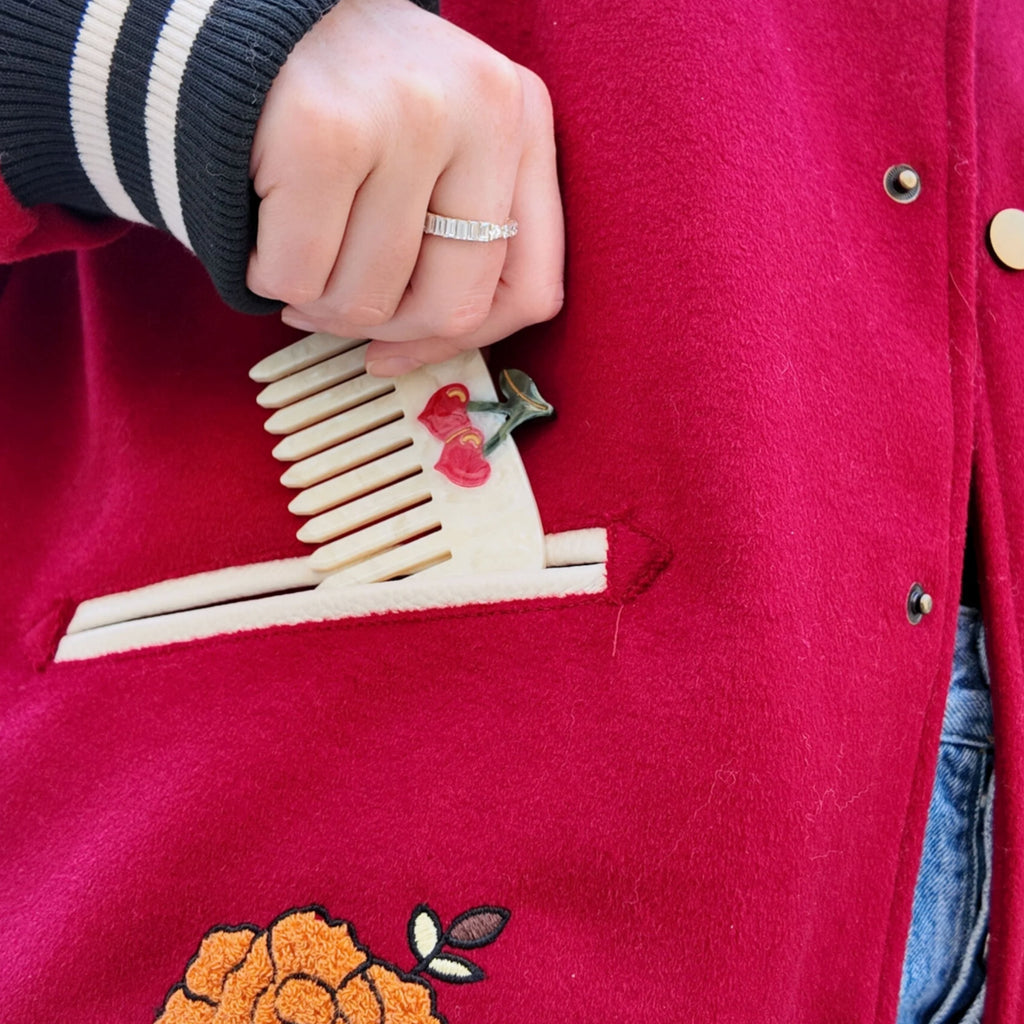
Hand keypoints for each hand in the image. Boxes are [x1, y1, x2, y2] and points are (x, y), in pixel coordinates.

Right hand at [247, 0, 563, 375]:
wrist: (243, 12)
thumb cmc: (348, 101)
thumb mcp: (437, 149)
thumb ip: (457, 243)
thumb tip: (409, 354)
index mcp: (523, 122)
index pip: (532, 289)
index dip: (462, 340)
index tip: (400, 346)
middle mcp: (483, 112)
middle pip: (454, 307)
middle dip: (380, 326)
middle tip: (332, 301)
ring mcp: (409, 117)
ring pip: (371, 299)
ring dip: (317, 301)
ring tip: (295, 250)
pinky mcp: (323, 130)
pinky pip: (299, 276)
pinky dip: (268, 275)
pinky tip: (263, 230)